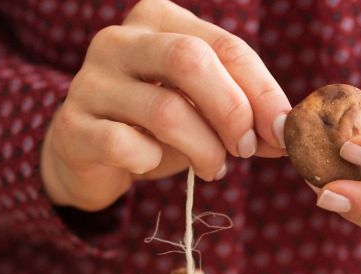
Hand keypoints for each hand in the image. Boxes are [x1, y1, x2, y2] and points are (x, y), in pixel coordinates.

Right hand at [41, 0, 290, 209]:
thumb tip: (288, 135)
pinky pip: (125, 144)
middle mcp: (119, 40)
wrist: (86, 154)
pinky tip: (152, 164)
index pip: (225, 46)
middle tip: (246, 149)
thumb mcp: (204, 111)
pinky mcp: (72, 126)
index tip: (283, 130)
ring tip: (212, 167)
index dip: (263, 90)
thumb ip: (247, 116)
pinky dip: (151, 162)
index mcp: (159, 19)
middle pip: (192, 61)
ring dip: (203, 148)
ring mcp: (89, 80)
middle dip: (232, 111)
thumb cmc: (155, 125)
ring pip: (165, 110)